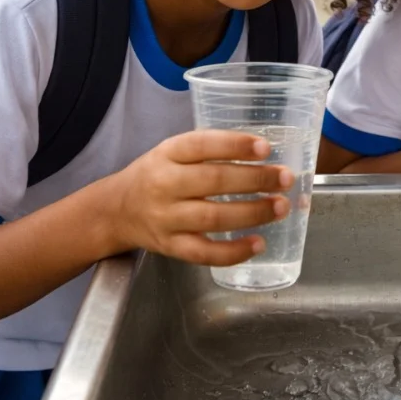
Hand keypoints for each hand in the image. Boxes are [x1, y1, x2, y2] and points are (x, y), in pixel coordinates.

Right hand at [103, 130, 292, 266]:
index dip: (235, 145)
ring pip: (212, 218)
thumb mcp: (172, 152)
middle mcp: (164, 185)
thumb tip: (265, 155)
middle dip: (255, 179)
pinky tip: (258, 243)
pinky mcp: (170, 247)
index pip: (202, 145)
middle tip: (284, 179)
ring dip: (252, 213)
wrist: (116, 210)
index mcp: (167, 153)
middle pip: (213, 182)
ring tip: (280, 207)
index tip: (265, 148)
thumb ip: (210, 151)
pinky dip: (233, 252)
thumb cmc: (156, 175)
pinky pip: (203, 254)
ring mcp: (166, 219)